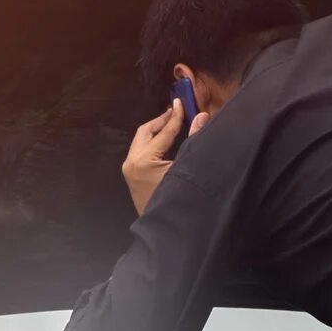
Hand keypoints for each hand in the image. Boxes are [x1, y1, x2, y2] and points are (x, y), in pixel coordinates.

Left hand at [122, 100, 206, 214]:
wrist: (164, 227)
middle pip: (145, 132)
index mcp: (144, 160)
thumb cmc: (177, 199)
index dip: (175, 116)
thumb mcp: (186, 168)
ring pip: (141, 140)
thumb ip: (193, 140)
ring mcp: (129, 169)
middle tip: (176, 111)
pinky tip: (165, 139)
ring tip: (172, 122)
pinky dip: (152, 141)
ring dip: (156, 130)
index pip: (162, 132)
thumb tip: (202, 116)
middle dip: (162, 120)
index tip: (182, 103)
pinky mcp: (131, 174)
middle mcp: (132, 162)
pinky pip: (140, 150)